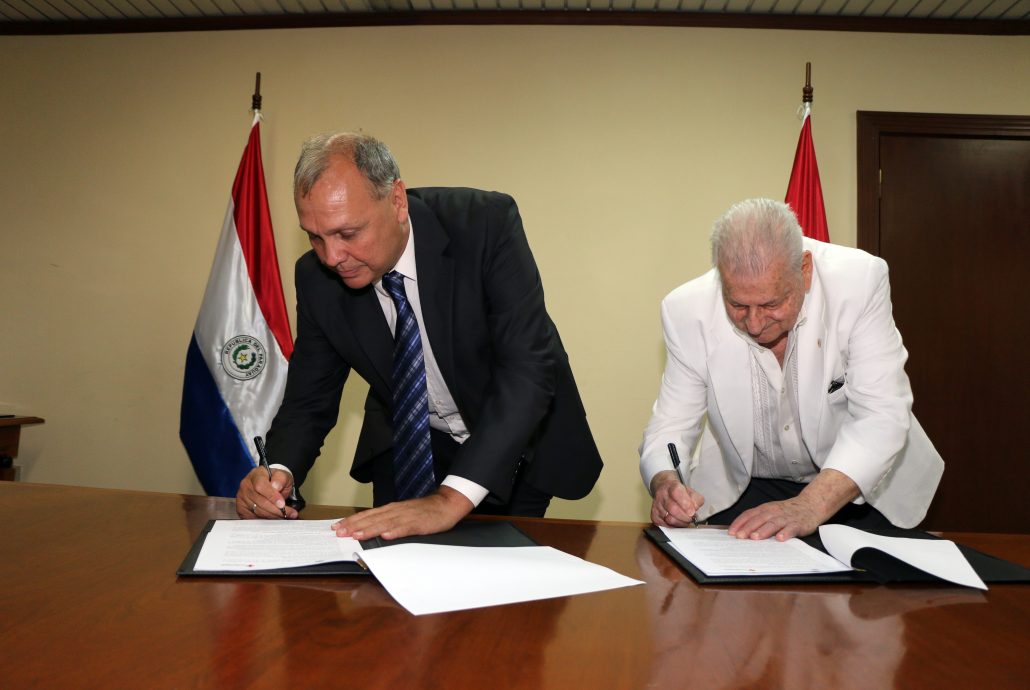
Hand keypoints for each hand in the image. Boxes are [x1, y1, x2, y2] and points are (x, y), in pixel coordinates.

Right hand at [236, 467, 297, 519]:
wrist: (270, 484)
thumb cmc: (276, 480)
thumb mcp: (283, 475)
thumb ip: (281, 479)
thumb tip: (276, 486)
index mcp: (256, 474)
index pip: (261, 486)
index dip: (272, 496)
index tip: (282, 504)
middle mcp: (246, 485)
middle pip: (260, 501)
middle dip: (276, 510)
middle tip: (289, 514)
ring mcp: (241, 497)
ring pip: (257, 511)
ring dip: (272, 516)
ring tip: (284, 516)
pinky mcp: (241, 508)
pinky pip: (253, 518)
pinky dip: (265, 520)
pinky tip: (274, 518)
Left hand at [332, 486, 473, 539]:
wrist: (446, 504)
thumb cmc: (424, 512)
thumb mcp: (403, 515)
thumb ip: (388, 521)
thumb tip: (370, 530)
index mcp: (391, 510)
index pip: (367, 515)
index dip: (351, 521)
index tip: (337, 526)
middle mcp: (396, 511)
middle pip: (372, 519)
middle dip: (354, 526)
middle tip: (339, 532)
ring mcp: (407, 516)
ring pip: (385, 523)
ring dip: (370, 529)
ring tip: (356, 535)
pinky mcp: (419, 523)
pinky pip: (405, 528)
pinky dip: (395, 532)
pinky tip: (386, 536)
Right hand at [650, 470, 704, 527]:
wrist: (664, 489)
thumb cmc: (679, 493)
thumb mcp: (691, 491)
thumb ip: (696, 500)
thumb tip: (694, 510)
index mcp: (672, 486)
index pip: (676, 493)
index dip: (685, 504)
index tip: (692, 512)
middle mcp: (662, 495)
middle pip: (673, 509)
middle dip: (685, 517)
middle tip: (691, 518)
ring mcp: (656, 506)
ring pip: (669, 519)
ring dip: (680, 523)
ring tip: (685, 520)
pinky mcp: (654, 516)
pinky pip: (665, 526)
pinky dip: (674, 526)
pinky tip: (677, 521)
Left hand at [727, 496, 822, 540]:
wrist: (811, 505)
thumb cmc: (787, 511)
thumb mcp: (771, 511)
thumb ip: (758, 519)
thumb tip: (741, 531)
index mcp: (765, 509)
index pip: (749, 514)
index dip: (739, 523)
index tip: (731, 532)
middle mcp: (774, 512)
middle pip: (759, 519)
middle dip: (748, 528)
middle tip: (739, 537)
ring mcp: (786, 518)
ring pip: (773, 523)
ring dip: (763, 530)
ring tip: (755, 537)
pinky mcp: (798, 524)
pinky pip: (791, 528)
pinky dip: (785, 533)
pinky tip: (780, 538)